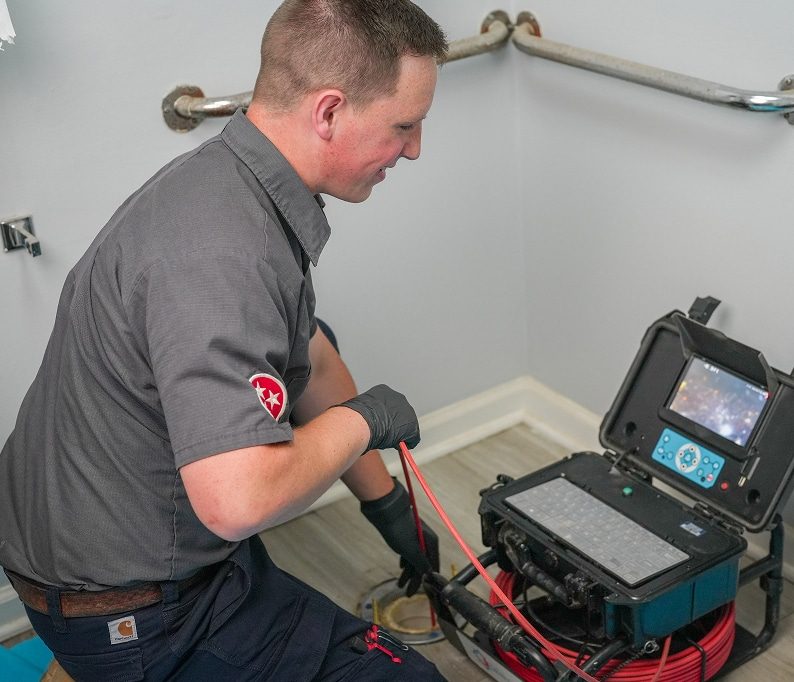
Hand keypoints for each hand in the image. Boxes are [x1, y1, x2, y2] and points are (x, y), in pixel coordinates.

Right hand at [338, 385, 419, 451]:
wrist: (362, 422)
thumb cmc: (353, 418)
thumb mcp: (358, 413)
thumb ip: (365, 416)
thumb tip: (357, 425)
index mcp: (384, 391)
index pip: (388, 406)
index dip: (385, 418)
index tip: (382, 426)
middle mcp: (398, 398)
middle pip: (400, 415)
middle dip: (395, 426)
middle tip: (388, 437)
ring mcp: (407, 410)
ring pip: (407, 426)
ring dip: (400, 435)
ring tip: (389, 442)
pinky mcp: (412, 425)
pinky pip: (412, 438)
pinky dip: (407, 444)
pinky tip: (397, 447)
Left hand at [361, 479, 439, 595]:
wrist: (385, 509)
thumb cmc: (399, 528)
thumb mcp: (411, 550)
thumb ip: (421, 562)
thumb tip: (429, 574)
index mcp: (430, 542)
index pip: (433, 565)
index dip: (430, 579)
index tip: (427, 591)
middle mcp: (425, 539)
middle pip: (422, 563)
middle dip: (415, 579)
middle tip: (408, 593)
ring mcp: (416, 536)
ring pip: (414, 558)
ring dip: (407, 572)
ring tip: (400, 585)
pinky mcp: (406, 534)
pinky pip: (408, 551)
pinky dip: (405, 561)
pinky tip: (401, 568)